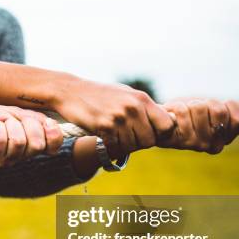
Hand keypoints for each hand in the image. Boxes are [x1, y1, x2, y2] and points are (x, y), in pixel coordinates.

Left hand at [0, 106, 63, 166]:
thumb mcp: (14, 112)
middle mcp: (22, 155)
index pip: (53, 147)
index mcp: (31, 145)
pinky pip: (1, 142)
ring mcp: (7, 159)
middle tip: (16, 119)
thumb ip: (32, 118)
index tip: (47, 123)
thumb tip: (48, 123)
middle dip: (28, 124)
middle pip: (37, 144)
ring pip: (19, 141)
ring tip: (2, 123)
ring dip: (10, 125)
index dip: (54, 135)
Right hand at [50, 81, 175, 154]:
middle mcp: (133, 108)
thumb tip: (166, 121)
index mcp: (141, 99)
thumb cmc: (99, 95)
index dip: (161, 134)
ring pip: (132, 146)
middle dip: (139, 143)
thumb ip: (144, 107)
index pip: (167, 125)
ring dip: (122, 146)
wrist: (71, 91)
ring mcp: (119, 117)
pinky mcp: (104, 126)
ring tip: (113, 135)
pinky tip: (104, 138)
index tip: (149, 134)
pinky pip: (115, 147)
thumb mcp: (126, 94)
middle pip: (149, 140)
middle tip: (127, 138)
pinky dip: (110, 147)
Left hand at [159, 98, 238, 153]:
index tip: (218, 107)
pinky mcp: (177, 138)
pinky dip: (178, 107)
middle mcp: (212, 145)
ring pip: (201, 109)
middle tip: (198, 110)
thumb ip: (234, 118)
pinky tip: (174, 115)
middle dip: (208, 103)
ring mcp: (195, 144)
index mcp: (224, 139)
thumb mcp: (214, 114)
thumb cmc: (190, 117)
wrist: (160, 124)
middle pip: (221, 111)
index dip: (230, 106)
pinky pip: (183, 112)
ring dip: (193, 104)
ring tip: (186, 113)